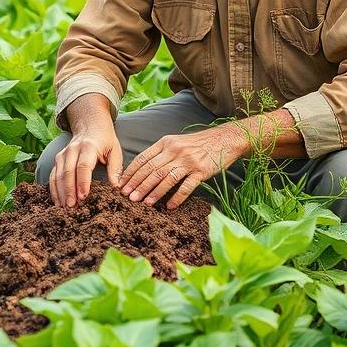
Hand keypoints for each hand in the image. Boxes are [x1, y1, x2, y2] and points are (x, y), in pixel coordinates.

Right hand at [49, 127, 123, 207]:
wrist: (90, 124)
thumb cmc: (105, 140)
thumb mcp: (115, 150)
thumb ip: (116, 169)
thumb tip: (116, 188)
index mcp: (88, 147)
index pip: (83, 166)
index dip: (82, 182)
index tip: (84, 196)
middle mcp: (73, 150)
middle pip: (68, 172)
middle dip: (69, 190)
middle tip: (73, 207)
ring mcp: (63, 154)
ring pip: (58, 175)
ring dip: (60, 192)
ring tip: (65, 208)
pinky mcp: (58, 159)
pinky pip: (53, 175)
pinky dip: (54, 189)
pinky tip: (58, 202)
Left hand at [119, 126, 247, 209]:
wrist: (224, 140)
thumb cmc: (198, 144)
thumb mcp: (176, 142)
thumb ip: (160, 152)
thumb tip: (142, 169)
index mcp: (166, 143)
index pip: (143, 158)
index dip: (131, 173)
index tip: (122, 185)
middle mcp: (175, 150)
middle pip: (152, 170)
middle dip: (138, 185)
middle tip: (128, 197)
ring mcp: (188, 161)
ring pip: (166, 179)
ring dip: (153, 192)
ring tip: (144, 203)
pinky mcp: (201, 171)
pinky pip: (186, 187)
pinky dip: (176, 198)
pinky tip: (169, 207)